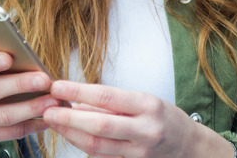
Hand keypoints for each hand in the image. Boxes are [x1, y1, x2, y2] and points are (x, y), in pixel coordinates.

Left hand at [43, 80, 234, 157]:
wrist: (188, 146)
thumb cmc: (165, 117)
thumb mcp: (144, 100)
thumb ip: (113, 101)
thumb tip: (78, 99)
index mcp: (148, 105)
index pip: (108, 97)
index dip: (80, 91)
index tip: (59, 86)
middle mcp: (145, 129)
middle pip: (100, 125)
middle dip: (70, 117)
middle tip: (48, 109)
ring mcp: (139, 151)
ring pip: (97, 145)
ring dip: (71, 133)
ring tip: (53, 121)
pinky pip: (101, 156)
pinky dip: (83, 145)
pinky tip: (70, 135)